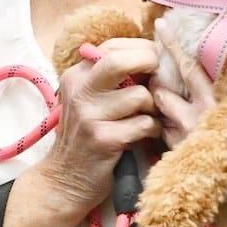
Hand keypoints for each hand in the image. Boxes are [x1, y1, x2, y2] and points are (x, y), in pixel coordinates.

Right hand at [40, 36, 161, 214]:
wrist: (65, 179)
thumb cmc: (86, 136)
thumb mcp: (88, 101)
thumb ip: (110, 78)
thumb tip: (152, 54)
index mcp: (76, 76)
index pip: (112, 47)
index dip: (141, 49)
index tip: (156, 60)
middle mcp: (79, 91)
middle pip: (119, 61)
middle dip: (148, 63)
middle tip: (161, 76)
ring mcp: (89, 116)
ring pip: (140, 96)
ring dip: (152, 108)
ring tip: (147, 117)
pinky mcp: (103, 139)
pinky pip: (144, 124)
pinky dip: (152, 129)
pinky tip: (145, 135)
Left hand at [153, 37, 226, 216]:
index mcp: (215, 104)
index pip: (188, 69)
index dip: (172, 46)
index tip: (160, 26)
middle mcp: (195, 122)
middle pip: (162, 92)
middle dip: (157, 80)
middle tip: (157, 71)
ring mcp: (185, 144)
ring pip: (160, 115)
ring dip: (162, 107)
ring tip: (169, 100)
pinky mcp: (183, 163)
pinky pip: (165, 139)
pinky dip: (168, 129)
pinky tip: (178, 126)